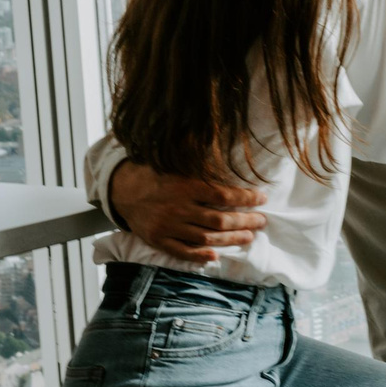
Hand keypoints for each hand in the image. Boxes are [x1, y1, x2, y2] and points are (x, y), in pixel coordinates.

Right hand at [109, 162, 266, 262]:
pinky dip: (199, 256)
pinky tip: (216, 256)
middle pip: (219, 219)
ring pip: (206, 237)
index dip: (246, 198)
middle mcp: (178, 207)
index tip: (262, 198)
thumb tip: (214, 130)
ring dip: (231, 239)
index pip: (222, 194)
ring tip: (249, 236)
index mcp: (185, 185)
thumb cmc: (155, 173)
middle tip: (262, 221)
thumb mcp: (174, 157)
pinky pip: (182, 251)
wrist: (122, 190)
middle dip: (245, 221)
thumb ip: (195, 149)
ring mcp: (168, 226)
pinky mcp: (159, 240)